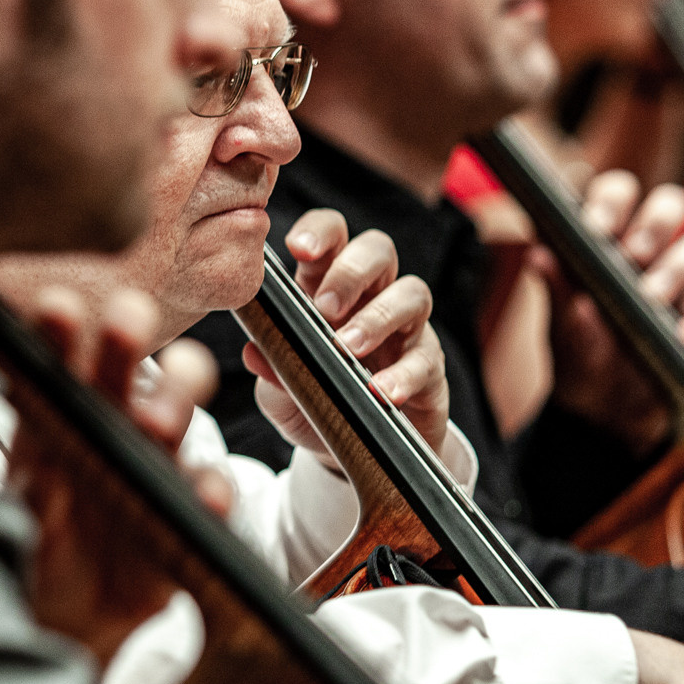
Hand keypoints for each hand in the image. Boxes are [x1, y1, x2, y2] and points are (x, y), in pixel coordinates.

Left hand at [9, 287, 224, 663]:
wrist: (66, 618)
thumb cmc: (36, 545)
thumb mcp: (18, 511)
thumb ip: (28, 479)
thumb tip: (37, 458)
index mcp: (62, 418)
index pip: (61, 364)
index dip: (61, 334)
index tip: (56, 306)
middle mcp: (113, 431)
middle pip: (124, 376)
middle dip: (125, 346)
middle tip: (125, 316)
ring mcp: (154, 471)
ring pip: (173, 421)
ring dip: (173, 405)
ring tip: (157, 416)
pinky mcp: (187, 520)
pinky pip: (207, 500)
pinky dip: (211, 495)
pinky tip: (207, 494)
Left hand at [243, 208, 453, 462]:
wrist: (353, 452)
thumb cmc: (315, 402)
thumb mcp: (280, 391)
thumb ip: (271, 369)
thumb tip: (254, 352)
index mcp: (328, 286)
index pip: (332, 237)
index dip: (319, 231)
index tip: (297, 248)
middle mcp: (372, 297)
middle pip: (378, 250)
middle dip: (351, 271)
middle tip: (324, 308)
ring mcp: (406, 328)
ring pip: (413, 293)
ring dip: (378, 317)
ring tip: (348, 347)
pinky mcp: (428, 367)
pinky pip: (425, 358)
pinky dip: (402, 374)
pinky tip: (380, 391)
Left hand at [544, 172, 683, 450]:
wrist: (599, 417)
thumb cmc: (576, 355)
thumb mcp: (559, 326)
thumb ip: (554, 289)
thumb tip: (539, 253)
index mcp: (606, 242)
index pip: (617, 195)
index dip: (611, 200)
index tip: (595, 226)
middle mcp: (645, 257)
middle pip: (670, 206)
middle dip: (655, 223)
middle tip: (634, 252)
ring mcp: (675, 290)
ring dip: (677, 267)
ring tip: (652, 295)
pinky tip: (682, 339)